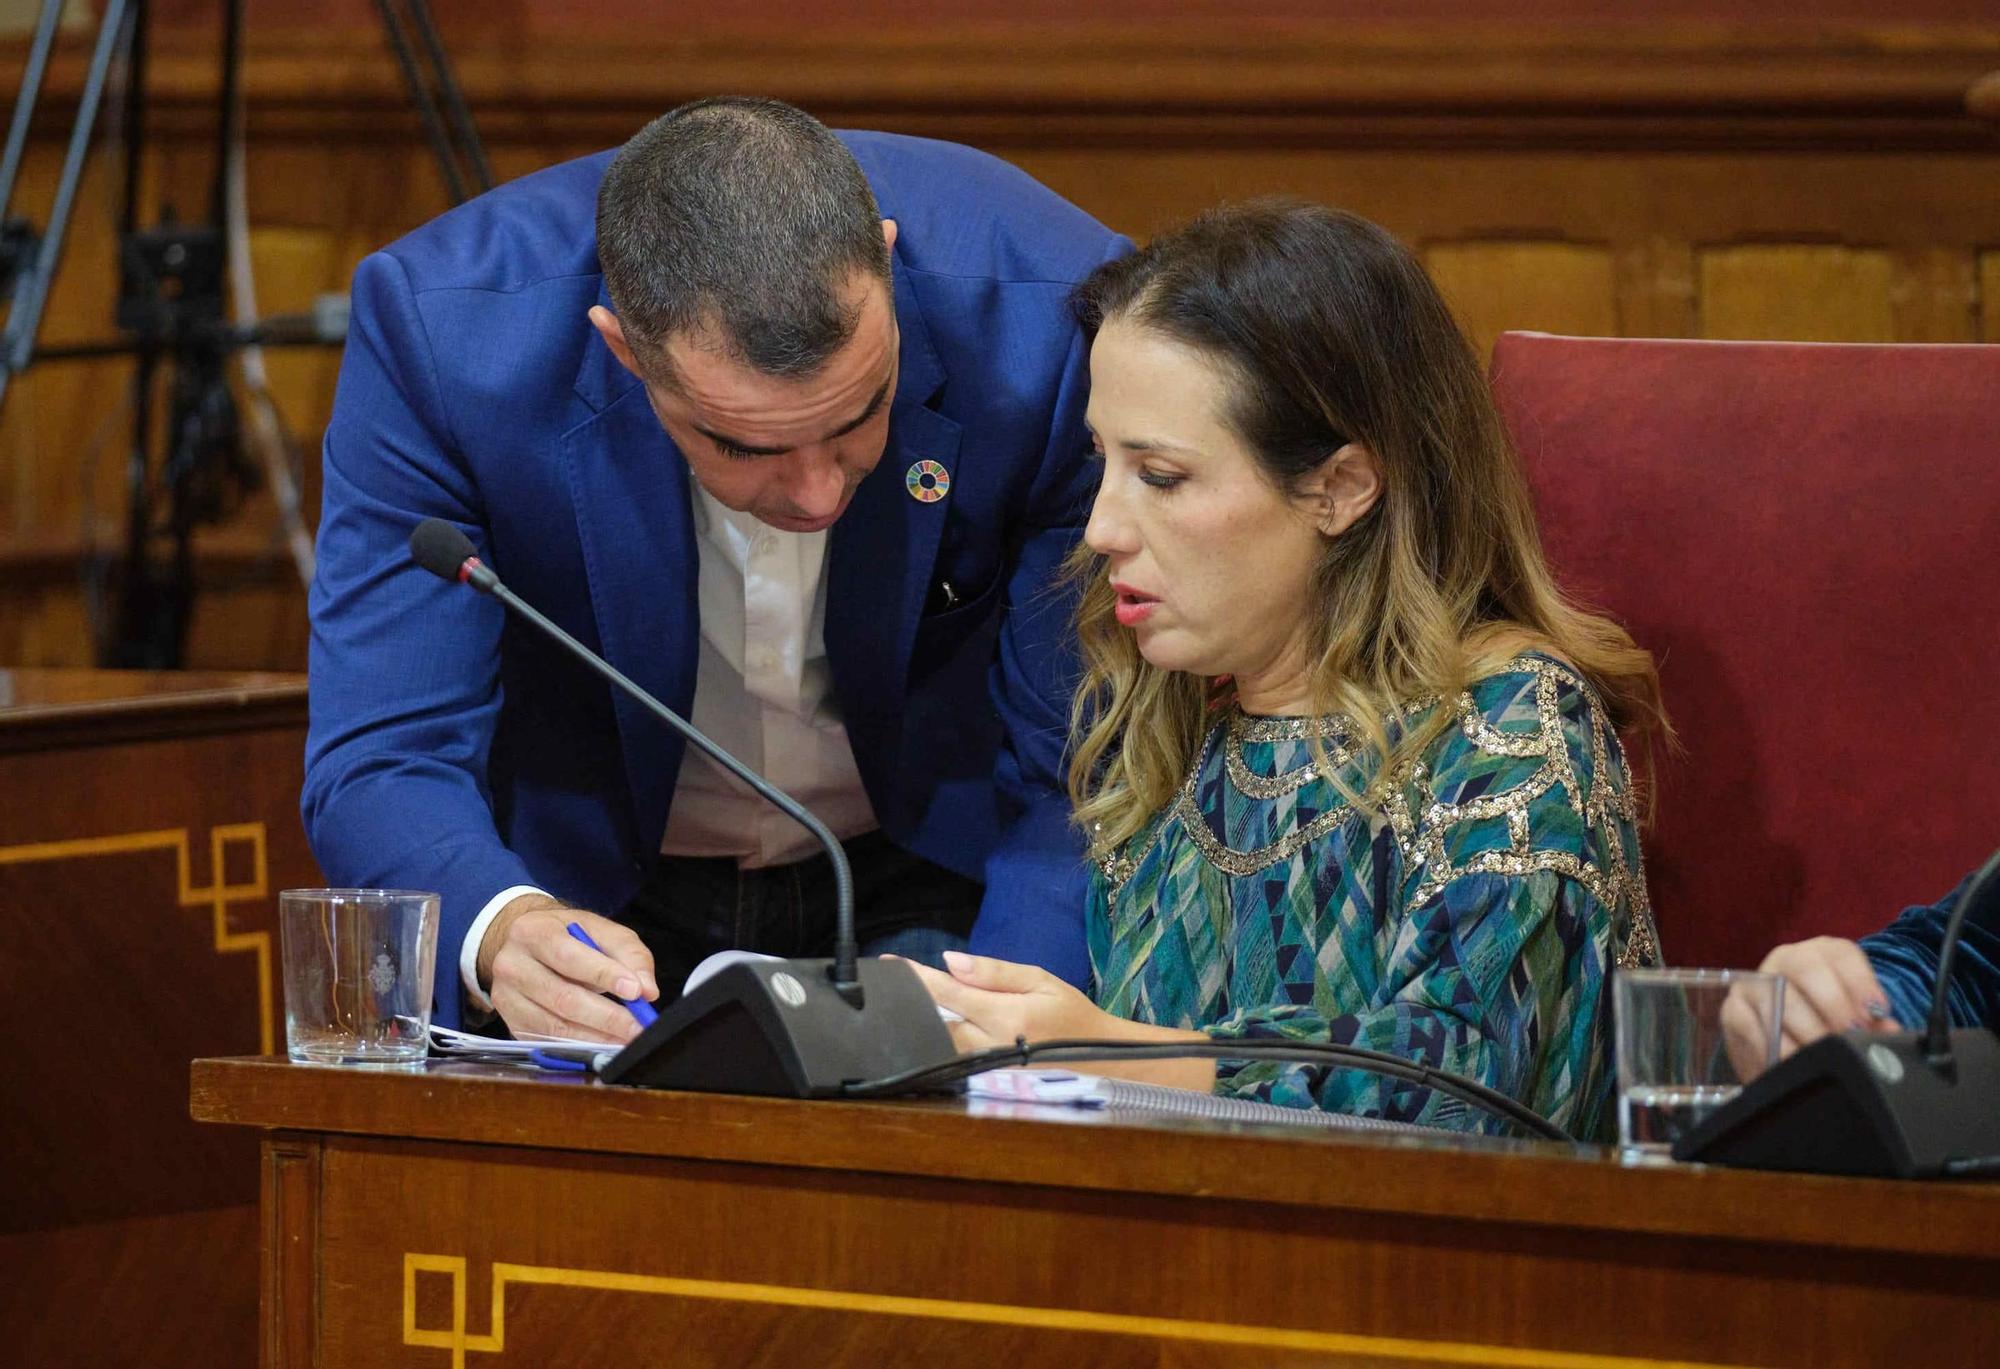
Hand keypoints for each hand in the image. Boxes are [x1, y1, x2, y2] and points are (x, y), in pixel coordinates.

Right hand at [477, 893, 658, 1043]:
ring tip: (626, 1040)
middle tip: (638, 1027)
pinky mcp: (512, 1022)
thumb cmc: (567, 935)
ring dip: (596, 1037)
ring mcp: (506, 997)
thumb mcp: (600, 930)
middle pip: (563, 997)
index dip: (604, 976)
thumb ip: (629, 954)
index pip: (569, 957)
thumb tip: (647, 990)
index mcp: (533, 932)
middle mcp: (512, 964)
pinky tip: (602, 1046)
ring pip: (555, 1025)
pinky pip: (548, 1041)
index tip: (635, 991)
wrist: (527, 943)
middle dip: (607, 1017)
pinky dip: (580, 1046)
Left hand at [899, 950, 1119, 1052]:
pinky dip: (940, 1044)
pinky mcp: (990, 1083)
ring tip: (905, 1005)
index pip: (949, 993)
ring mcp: (990, 1070)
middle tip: (891, 986)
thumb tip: (950, 962)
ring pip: (942, 1046)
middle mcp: (993, 1046)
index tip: (889, 963)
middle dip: (914, 1004)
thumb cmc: (1069, 1013)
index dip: (917, 978)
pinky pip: (955, 1061)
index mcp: (1006, 1015)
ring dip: (923, 1025)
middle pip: (938, 1024)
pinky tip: (930, 1031)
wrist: (1099, 1057)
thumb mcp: (1039, 979)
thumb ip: (993, 972)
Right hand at [1723, 936, 1896, 1079]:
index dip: (1861, 983)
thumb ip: (1873, 1025)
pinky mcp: (1733, 1008)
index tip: (1876, 1014)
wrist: (1782, 1040)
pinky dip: (1772, 1044)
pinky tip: (1790, 1061)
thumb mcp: (1853, 1020)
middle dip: (1831, 1004)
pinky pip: (1750, 1022)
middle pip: (1806, 968)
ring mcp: (1756, 981)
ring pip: (1777, 995)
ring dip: (1804, 1029)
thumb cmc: (1823, 1025)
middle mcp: (1786, 958)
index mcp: (1822, 954)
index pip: (1842, 955)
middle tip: (1847, 1035)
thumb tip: (1889, 1033)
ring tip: (1822, 1054)